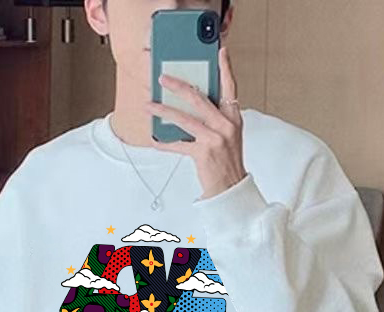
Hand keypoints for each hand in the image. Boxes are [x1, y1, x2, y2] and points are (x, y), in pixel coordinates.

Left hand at [146, 47, 245, 200]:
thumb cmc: (227, 161)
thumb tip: (193, 102)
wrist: (231, 188)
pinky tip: (154, 140)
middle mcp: (226, 125)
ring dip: (163, 111)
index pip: (230, 87)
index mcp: (233, 118)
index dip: (225, 68)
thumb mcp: (228, 135)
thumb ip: (216, 117)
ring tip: (149, 106)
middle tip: (163, 78)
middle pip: (199, 98)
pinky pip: (179, 144)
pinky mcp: (203, 153)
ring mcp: (215, 139)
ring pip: (185, 118)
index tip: (219, 51)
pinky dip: (164, 143)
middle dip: (178, 86)